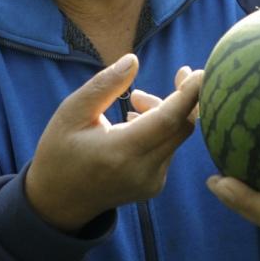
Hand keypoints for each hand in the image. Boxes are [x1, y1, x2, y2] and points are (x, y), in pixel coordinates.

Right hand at [25, 56, 201, 233]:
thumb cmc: (60, 150)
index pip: (168, 120)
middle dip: (182, 97)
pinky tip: (134, 124)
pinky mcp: (155, 186)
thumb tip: (134, 59)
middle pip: (182, 127)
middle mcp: (142, 171)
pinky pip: (170, 148)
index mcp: (119, 152)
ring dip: (166, 112)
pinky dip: (161, 129)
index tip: (201, 72)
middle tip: (175, 73)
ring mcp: (152, 182)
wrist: (58, 201)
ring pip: (177, 136)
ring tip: (133, 102)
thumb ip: (104, 86)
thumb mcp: (72, 112)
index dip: (189, 94)